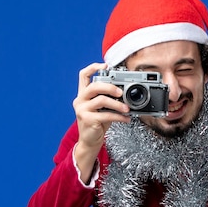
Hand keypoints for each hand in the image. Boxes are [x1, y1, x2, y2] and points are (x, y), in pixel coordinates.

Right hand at [71, 63, 130, 178]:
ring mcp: (82, 109)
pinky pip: (106, 115)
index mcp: (83, 94)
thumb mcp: (102, 108)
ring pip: (101, 100)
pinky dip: (119, 116)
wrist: (90, 141)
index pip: (83, 75)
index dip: (93, 67)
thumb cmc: (98, 123)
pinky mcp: (87, 119)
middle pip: (94, 86)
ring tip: (128, 108)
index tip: (106, 65)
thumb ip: (108, 99)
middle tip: (121, 92)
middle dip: (110, 86)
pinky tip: (126, 118)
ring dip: (117, 104)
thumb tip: (126, 93)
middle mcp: (80, 100)